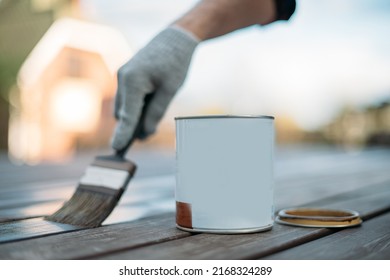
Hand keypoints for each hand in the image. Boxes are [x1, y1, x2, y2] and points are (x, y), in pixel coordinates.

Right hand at [112, 26, 198, 150]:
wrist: (174, 39)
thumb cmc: (175, 63)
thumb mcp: (170, 90)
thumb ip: (156, 112)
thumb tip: (145, 133)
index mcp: (133, 81)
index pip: (127, 116)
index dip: (123, 135)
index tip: (117, 149)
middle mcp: (122, 79)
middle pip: (124, 114)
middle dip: (134, 126)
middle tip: (149, 134)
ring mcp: (122, 76)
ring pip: (124, 108)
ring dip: (136, 116)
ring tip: (155, 112)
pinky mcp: (125, 76)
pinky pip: (127, 99)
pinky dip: (136, 106)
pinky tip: (150, 102)